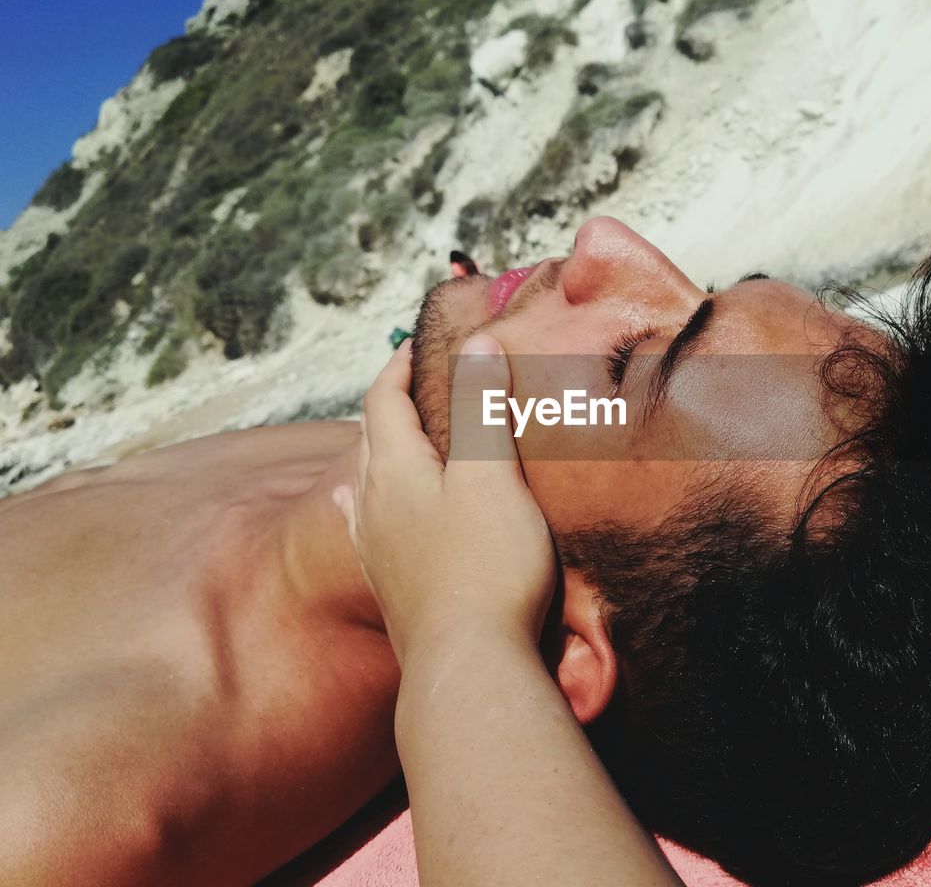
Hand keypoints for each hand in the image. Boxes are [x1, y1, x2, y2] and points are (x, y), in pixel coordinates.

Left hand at [332, 335, 555, 665]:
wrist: (468, 666)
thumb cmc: (486, 565)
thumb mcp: (490, 474)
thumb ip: (481, 406)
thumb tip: (477, 341)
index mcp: (394, 471)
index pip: (384, 400)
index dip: (401, 366)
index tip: (423, 344)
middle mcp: (373, 506)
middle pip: (372, 439)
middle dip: (391, 403)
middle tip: (418, 384)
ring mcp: (379, 551)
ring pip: (367, 483)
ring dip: (381, 450)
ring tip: (390, 437)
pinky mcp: (394, 588)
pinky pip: (370, 525)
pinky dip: (371, 499)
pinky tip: (363, 511)